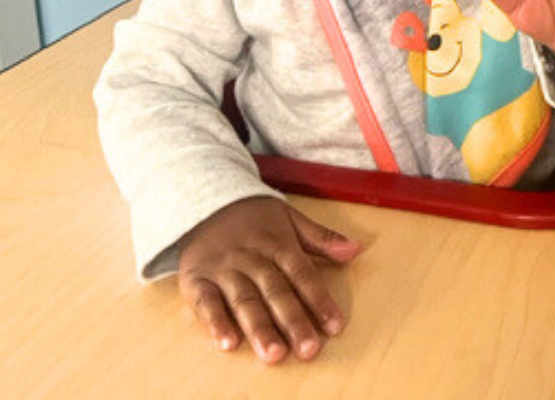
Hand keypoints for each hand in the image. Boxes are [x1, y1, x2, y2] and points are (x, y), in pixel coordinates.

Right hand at [177, 196, 362, 363]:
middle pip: (275, 291)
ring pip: (244, 299)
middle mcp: (252, 257)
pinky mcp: (197, 279)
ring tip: (274, 353)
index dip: (319, 299)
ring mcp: (224, 269)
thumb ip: (321, 238)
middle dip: (292, 321)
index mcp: (277, 243)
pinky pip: (206, 302)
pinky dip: (215, 322)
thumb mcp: (289, 218)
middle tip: (308, 349)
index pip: (301, 273)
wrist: (203, 201)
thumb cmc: (253, 217)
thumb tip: (356, 249)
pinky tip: (227, 342)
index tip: (335, 326)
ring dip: (259, 327)